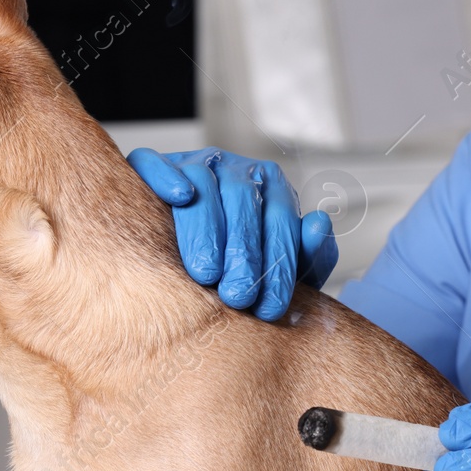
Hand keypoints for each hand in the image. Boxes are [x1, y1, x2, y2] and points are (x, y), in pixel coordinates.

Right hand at [128, 147, 336, 320]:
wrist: (173, 257)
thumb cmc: (233, 269)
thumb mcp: (276, 269)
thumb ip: (308, 256)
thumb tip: (318, 224)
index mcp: (271, 190)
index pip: (281, 220)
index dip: (278, 265)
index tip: (269, 308)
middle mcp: (235, 170)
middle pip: (244, 199)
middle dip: (243, 252)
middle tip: (238, 297)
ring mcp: (194, 164)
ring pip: (202, 181)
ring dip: (207, 227)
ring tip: (206, 273)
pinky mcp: (152, 166)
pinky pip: (155, 163)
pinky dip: (167, 176)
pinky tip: (180, 197)